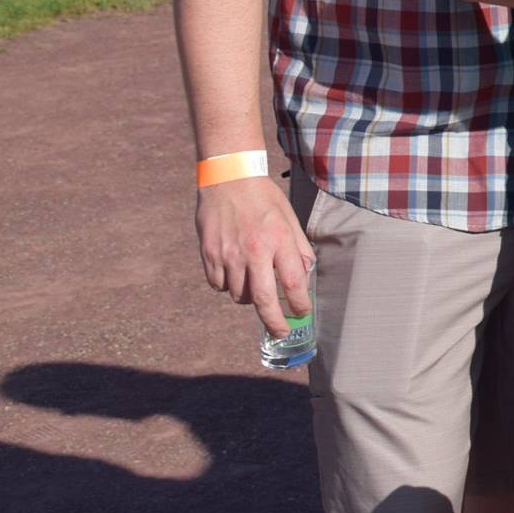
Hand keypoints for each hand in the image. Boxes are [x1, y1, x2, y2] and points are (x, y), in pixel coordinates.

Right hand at [195, 174, 313, 338]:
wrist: (228, 180)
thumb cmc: (263, 199)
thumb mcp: (289, 218)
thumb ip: (298, 248)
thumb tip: (304, 276)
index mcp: (278, 240)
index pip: (293, 282)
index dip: (300, 303)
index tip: (302, 313)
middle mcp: (253, 250)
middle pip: (264, 300)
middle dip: (274, 322)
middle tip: (281, 332)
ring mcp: (228, 255)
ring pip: (239, 295)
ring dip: (249, 298)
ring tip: (255, 284)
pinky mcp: (209, 255)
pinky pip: (219, 285)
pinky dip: (228, 286)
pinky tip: (235, 273)